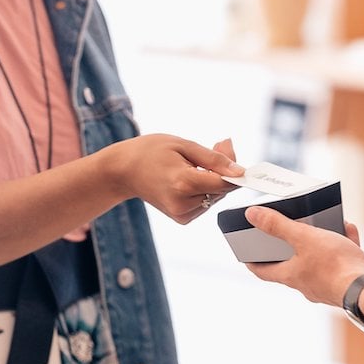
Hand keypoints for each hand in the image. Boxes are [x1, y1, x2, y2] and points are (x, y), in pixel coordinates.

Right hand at [108, 134, 243, 223]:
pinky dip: (205, 191)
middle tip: (217, 147)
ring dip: (214, 181)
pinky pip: (205, 204)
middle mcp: (183, 203)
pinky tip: (191, 178)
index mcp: (183, 183)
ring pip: (215, 198)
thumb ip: (214, 158)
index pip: (224, 182)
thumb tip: (240, 169)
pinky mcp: (182, 218)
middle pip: (221, 190)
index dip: (235, 171)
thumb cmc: (151, 152)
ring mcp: (181, 214)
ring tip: (197, 162)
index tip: (238, 159)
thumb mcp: (183, 145)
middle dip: (224, 171)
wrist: (123, 171)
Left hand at [244, 206, 363, 306]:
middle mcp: (306, 284)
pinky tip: (348, 232)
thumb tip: (252, 215)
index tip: (246, 254)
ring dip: (321, 242)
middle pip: (292, 264)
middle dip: (292, 245)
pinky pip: (340, 262)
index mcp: (291, 276)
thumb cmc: (335, 266)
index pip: (262, 271)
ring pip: (318, 260)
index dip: (252, 261)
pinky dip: (342, 246)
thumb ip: (278, 226)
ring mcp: (326, 286)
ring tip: (326, 225)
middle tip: (290, 230)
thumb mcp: (304, 238)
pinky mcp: (345, 283)